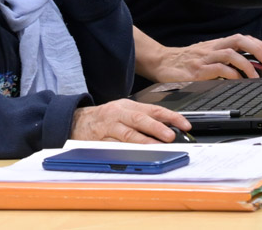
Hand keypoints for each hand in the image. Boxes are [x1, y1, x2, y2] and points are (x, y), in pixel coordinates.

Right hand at [70, 99, 190, 142]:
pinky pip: (115, 147)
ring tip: (156, 148)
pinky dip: (126, 151)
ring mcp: (109, 127)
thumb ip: (144, 118)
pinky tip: (136, 156)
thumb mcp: (124, 111)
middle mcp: (119, 114)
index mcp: (128, 106)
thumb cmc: (105, 117)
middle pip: (140, 119)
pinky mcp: (101, 140)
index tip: (184, 124)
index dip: (171, 116)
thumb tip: (169, 128)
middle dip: (156, 128)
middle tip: (170, 136)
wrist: (77, 121)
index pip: (153, 109)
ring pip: (128, 134)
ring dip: (144, 142)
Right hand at [138, 32, 261, 81]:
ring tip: (256, 76)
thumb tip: (244, 66)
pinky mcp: (198, 70)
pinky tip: (237, 80)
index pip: (241, 38)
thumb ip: (220, 58)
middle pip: (239, 40)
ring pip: (231, 53)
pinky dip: (231, 74)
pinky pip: (219, 69)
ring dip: (247, 64)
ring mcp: (204, 58)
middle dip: (257, 49)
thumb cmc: (182, 61)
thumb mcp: (203, 55)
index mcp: (214, 44)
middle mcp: (211, 48)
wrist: (159, 62)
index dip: (259, 44)